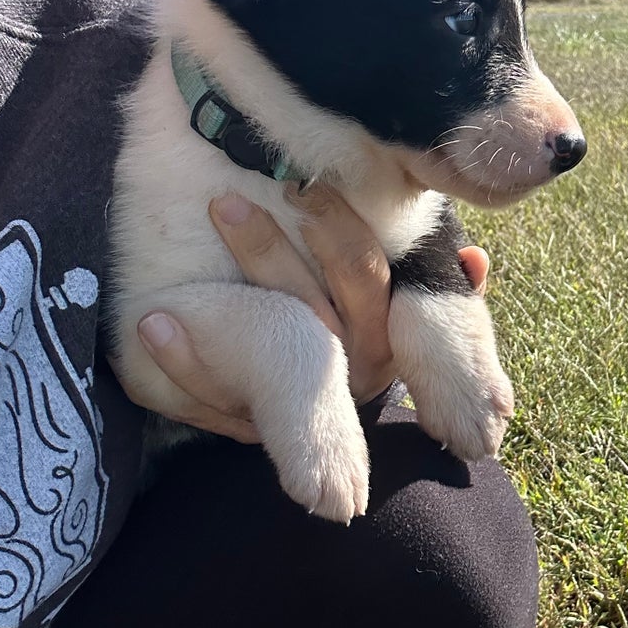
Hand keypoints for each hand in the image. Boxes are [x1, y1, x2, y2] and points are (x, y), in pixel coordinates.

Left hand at [123, 188, 488, 441]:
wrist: (335, 443)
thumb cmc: (358, 330)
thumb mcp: (406, 307)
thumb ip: (435, 280)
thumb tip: (475, 261)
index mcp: (386, 336)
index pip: (365, 277)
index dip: (335, 232)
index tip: (302, 183)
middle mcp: (349, 372)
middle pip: (308, 312)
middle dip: (268, 257)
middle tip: (225, 204)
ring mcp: (301, 404)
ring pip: (261, 365)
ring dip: (212, 325)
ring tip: (166, 289)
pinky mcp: (253, 425)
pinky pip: (218, 403)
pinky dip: (184, 366)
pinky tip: (153, 327)